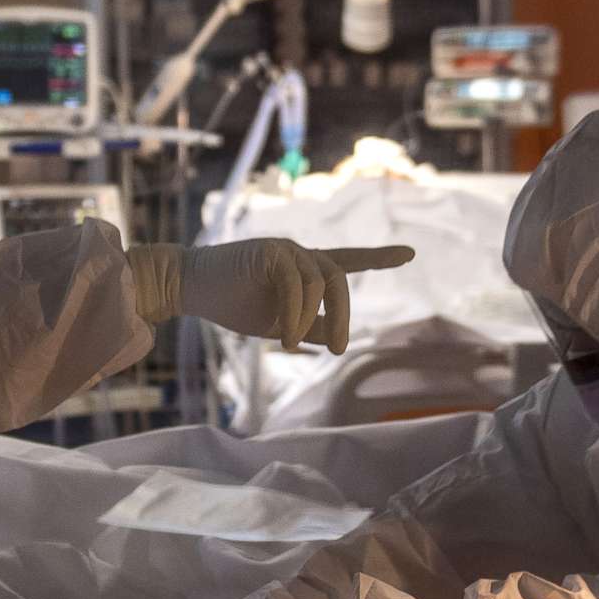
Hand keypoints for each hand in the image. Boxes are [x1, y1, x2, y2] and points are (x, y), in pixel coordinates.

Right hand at [139, 239, 414, 353]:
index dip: (379, 257)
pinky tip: (283, 338)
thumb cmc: (231, 303)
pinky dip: (294, 314)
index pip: (348, 260)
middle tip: (338, 350)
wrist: (188, 286)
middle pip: (339, 279)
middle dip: (343, 316)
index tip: (409, 254)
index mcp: (303, 269)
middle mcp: (299, 253)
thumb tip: (339, 337)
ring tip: (287, 345)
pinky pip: (296, 282)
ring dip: (308, 320)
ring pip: (319, 282)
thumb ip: (309, 326)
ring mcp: (284, 249)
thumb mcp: (277, 323)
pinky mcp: (269, 251)